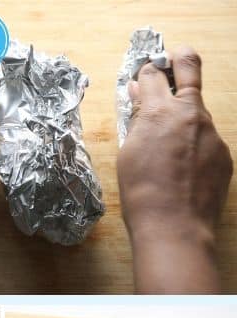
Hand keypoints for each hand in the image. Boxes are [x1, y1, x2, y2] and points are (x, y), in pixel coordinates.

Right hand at [118, 47, 232, 293]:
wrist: (174, 226)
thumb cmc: (141, 193)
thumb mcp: (128, 154)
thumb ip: (136, 122)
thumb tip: (138, 98)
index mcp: (158, 113)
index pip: (151, 77)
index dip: (146, 73)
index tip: (144, 74)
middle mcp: (189, 114)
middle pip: (189, 71)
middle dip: (180, 61)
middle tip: (175, 59)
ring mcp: (211, 133)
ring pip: (197, 113)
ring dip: (184, 117)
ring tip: (169, 144)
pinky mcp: (223, 154)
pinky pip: (207, 141)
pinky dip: (194, 147)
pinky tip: (182, 170)